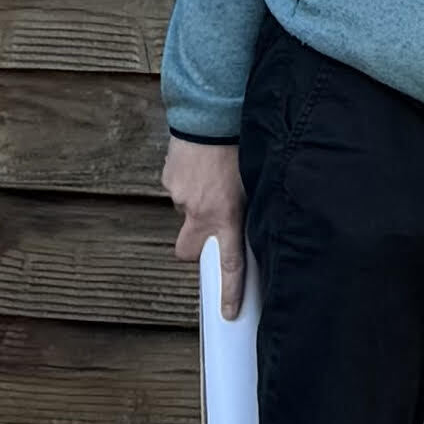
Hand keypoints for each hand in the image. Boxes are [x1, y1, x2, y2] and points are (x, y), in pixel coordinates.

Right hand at [167, 135, 247, 319]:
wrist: (211, 111)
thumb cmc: (241, 142)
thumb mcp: (255, 178)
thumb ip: (251, 205)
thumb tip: (254, 218)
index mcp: (226, 214)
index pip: (229, 262)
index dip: (229, 291)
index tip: (228, 312)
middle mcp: (199, 211)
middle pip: (187, 250)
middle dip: (195, 245)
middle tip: (209, 225)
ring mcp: (179, 195)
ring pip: (186, 210)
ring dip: (197, 200)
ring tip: (214, 173)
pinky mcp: (168, 178)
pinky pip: (179, 186)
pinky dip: (189, 180)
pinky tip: (202, 160)